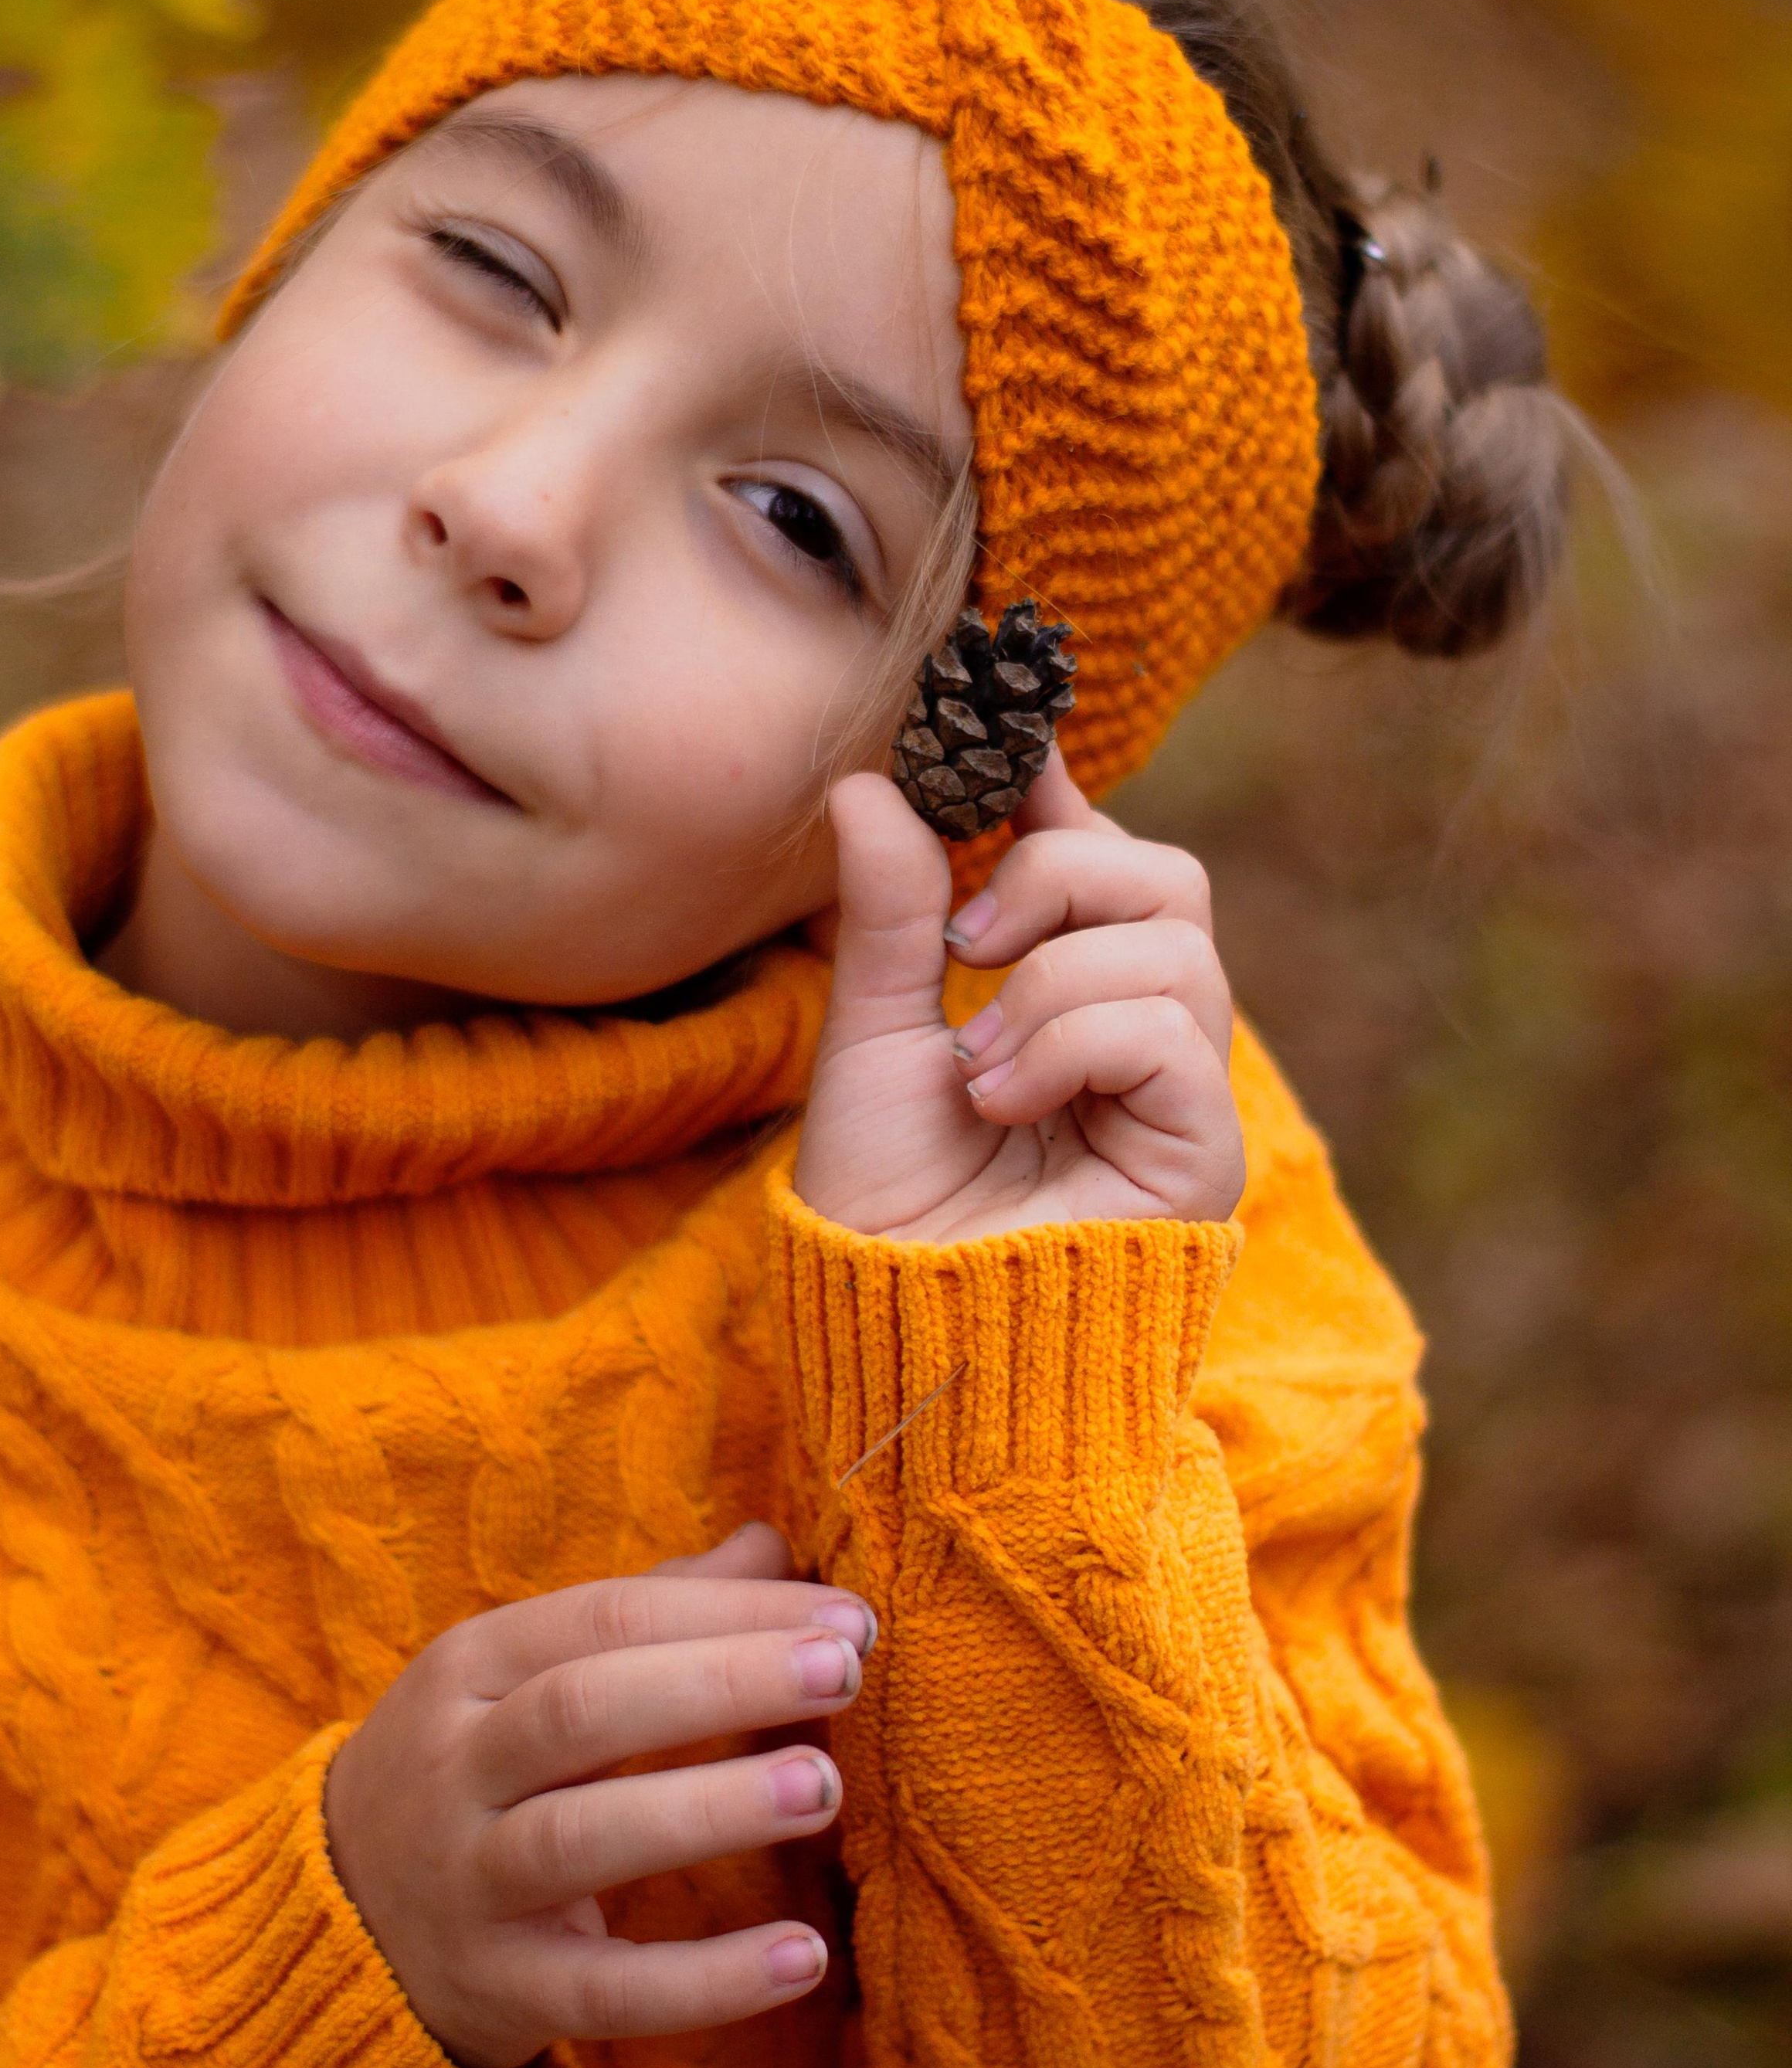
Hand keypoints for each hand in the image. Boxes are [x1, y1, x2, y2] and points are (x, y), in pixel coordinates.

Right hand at [323, 1523, 870, 2067]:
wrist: (339, 1917)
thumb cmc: (481, 1763)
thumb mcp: (528, 1669)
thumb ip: (652, 1608)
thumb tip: (774, 1542)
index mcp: (472, 1664)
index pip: (608, 1615)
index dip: (731, 1611)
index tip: (849, 1618)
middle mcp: (457, 1766)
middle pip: (584, 1707)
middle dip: (720, 1681)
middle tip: (843, 1671)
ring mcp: (467, 1883)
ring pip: (580, 1838)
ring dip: (709, 1809)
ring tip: (824, 1787)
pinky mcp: (496, 1990)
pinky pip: (603, 1991)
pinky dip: (704, 1981)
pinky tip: (804, 1958)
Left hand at [792, 749, 1243, 1242]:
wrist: (898, 1332)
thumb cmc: (887, 1203)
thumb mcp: (871, 1035)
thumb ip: (887, 913)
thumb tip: (865, 781)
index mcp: (1066, 993)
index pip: (1098, 856)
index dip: (1062, 788)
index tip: (1003, 735)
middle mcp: (1141, 1032)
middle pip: (1167, 876)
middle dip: (1063, 873)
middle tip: (969, 937)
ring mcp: (1181, 1093)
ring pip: (1174, 944)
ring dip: (1052, 982)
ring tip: (975, 1065)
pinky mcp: (1202, 1152)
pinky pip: (1172, 1033)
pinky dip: (1074, 1043)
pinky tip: (1006, 1099)